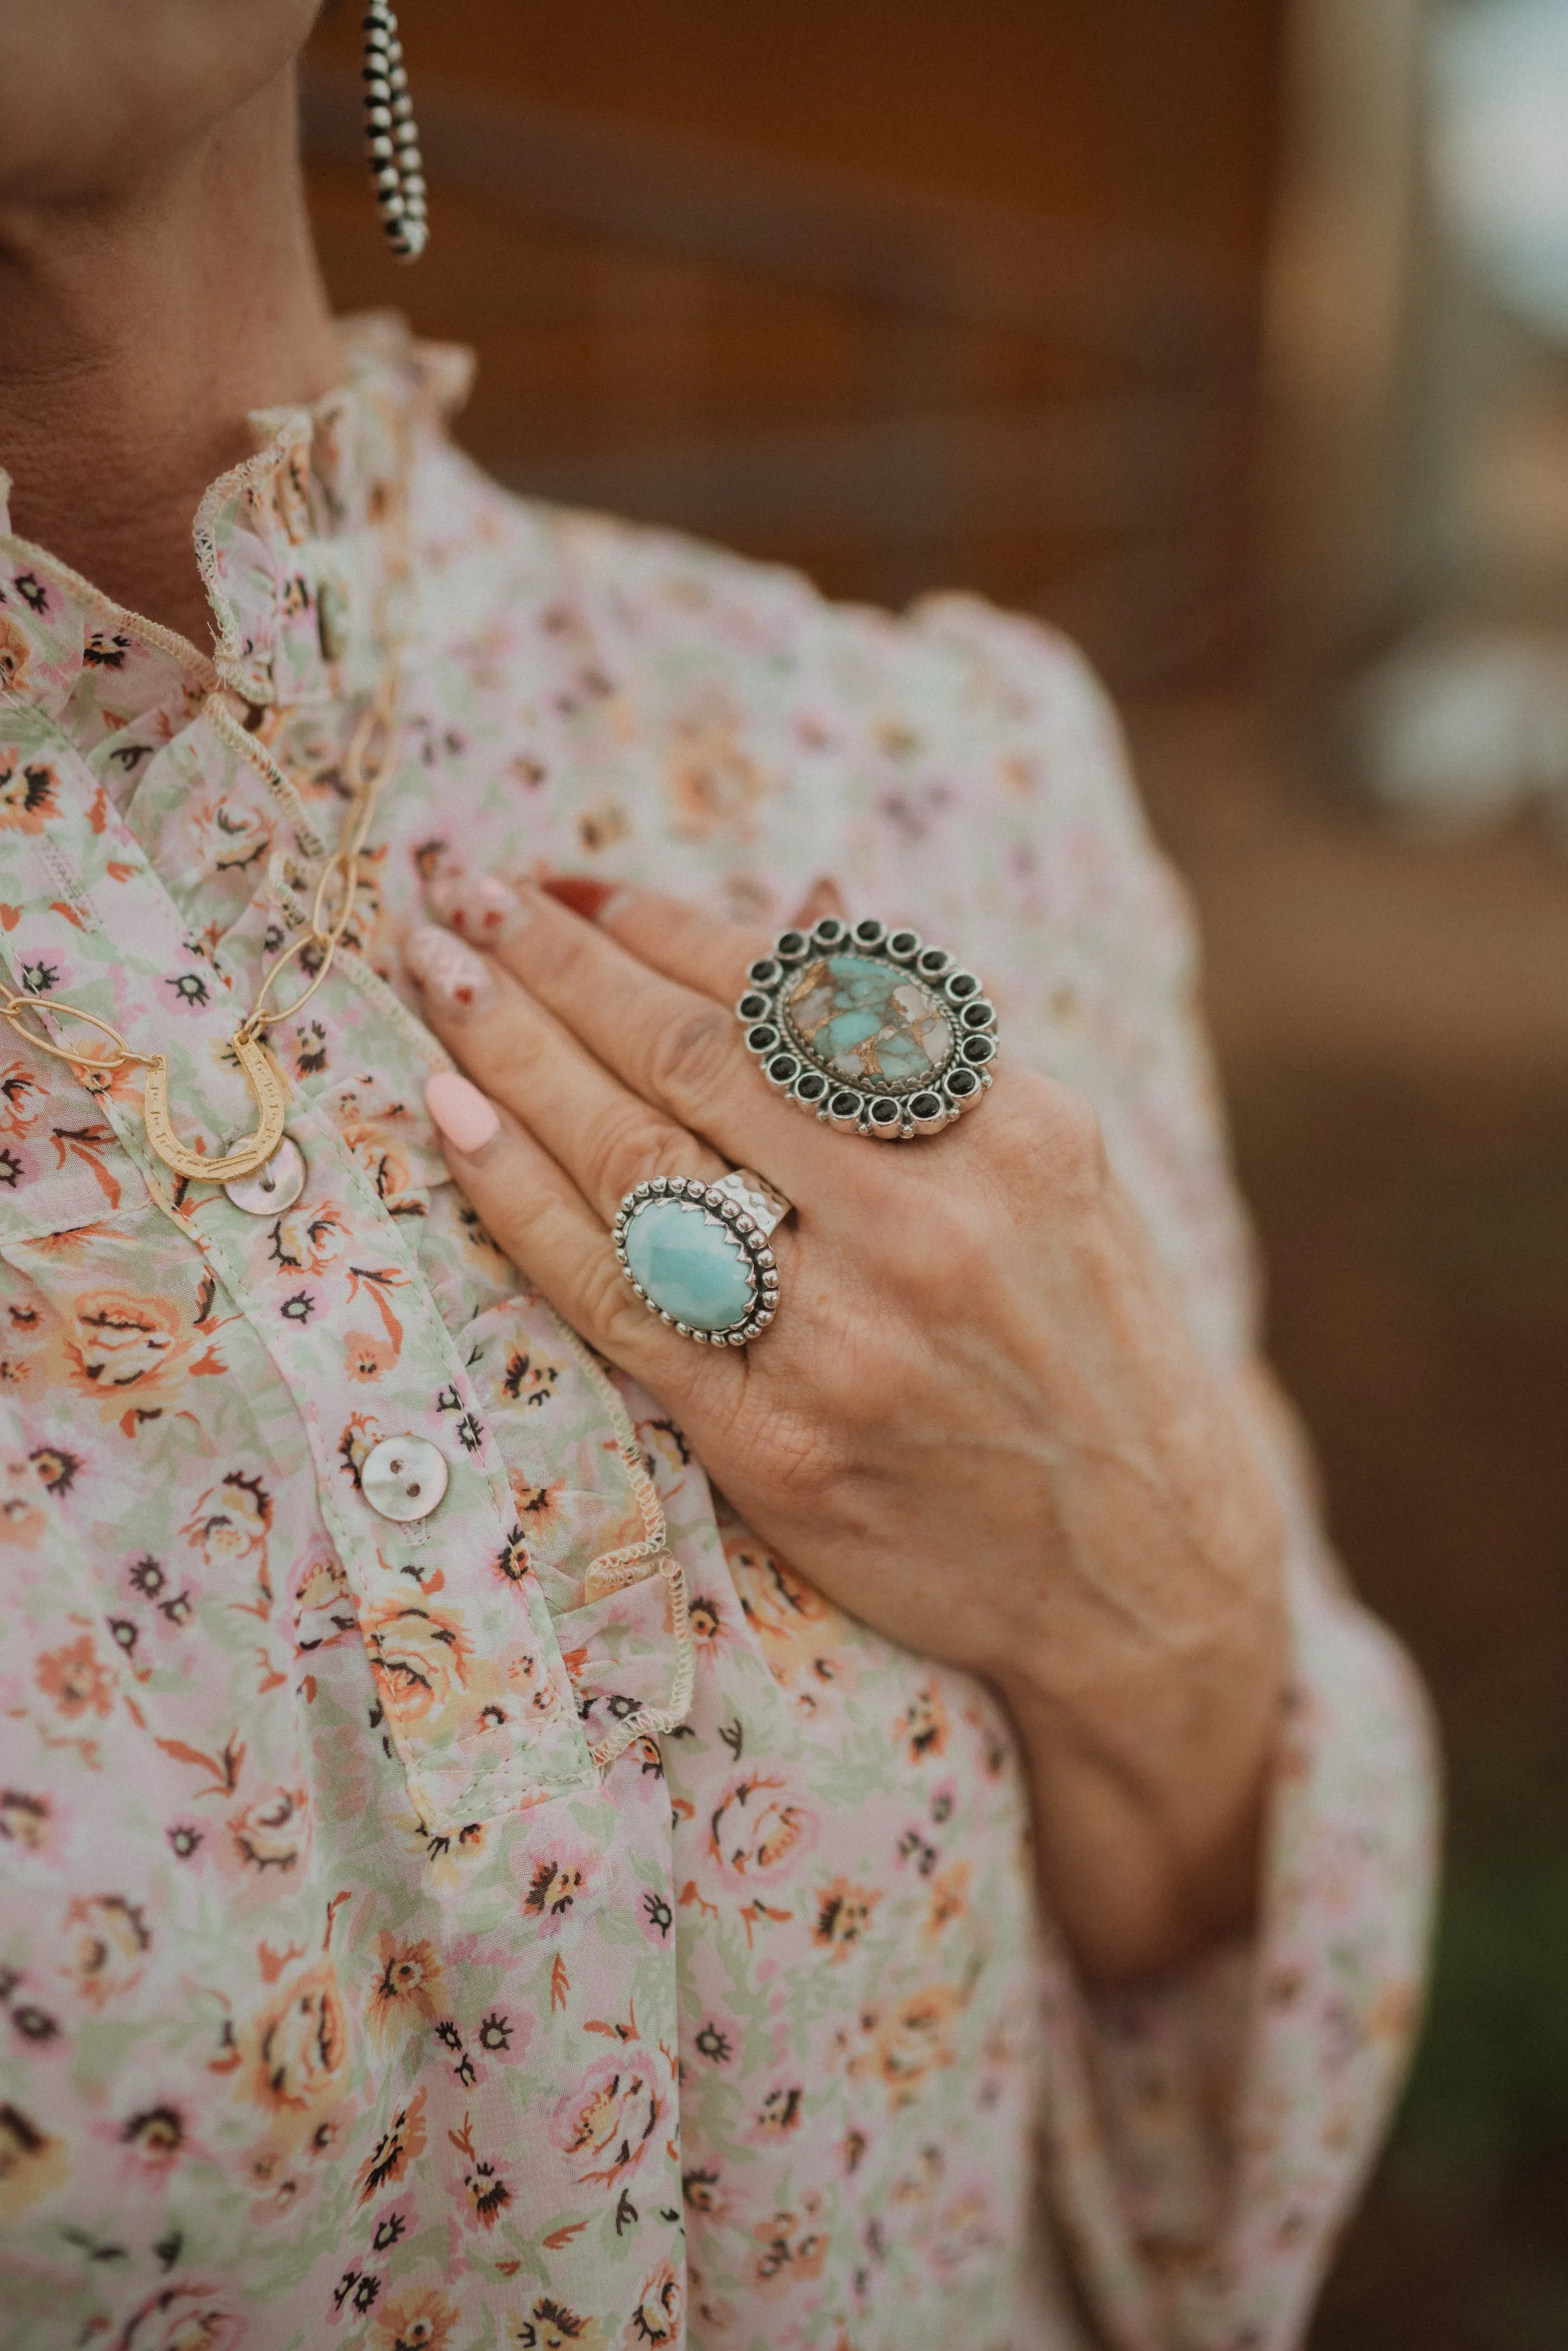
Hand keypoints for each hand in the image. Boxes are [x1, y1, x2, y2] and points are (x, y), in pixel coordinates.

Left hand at [405, 877, 1286, 1981]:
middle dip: (560, 961)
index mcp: (1011, 1135)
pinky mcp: (774, 1447)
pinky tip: (454, 1118)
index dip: (664, 927)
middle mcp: (927, 1228)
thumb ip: (923, 1053)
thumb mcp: (1057, 1171)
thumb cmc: (1096, 1344)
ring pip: (639, 1160)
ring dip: (517, 1051)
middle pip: (695, 1058)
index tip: (574, 885)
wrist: (1147, 1569)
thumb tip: (791, 914)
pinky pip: (617, 1302)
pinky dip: (523, 1202)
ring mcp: (845, 1344)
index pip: (796, 995)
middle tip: (460, 892)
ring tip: (434, 972)